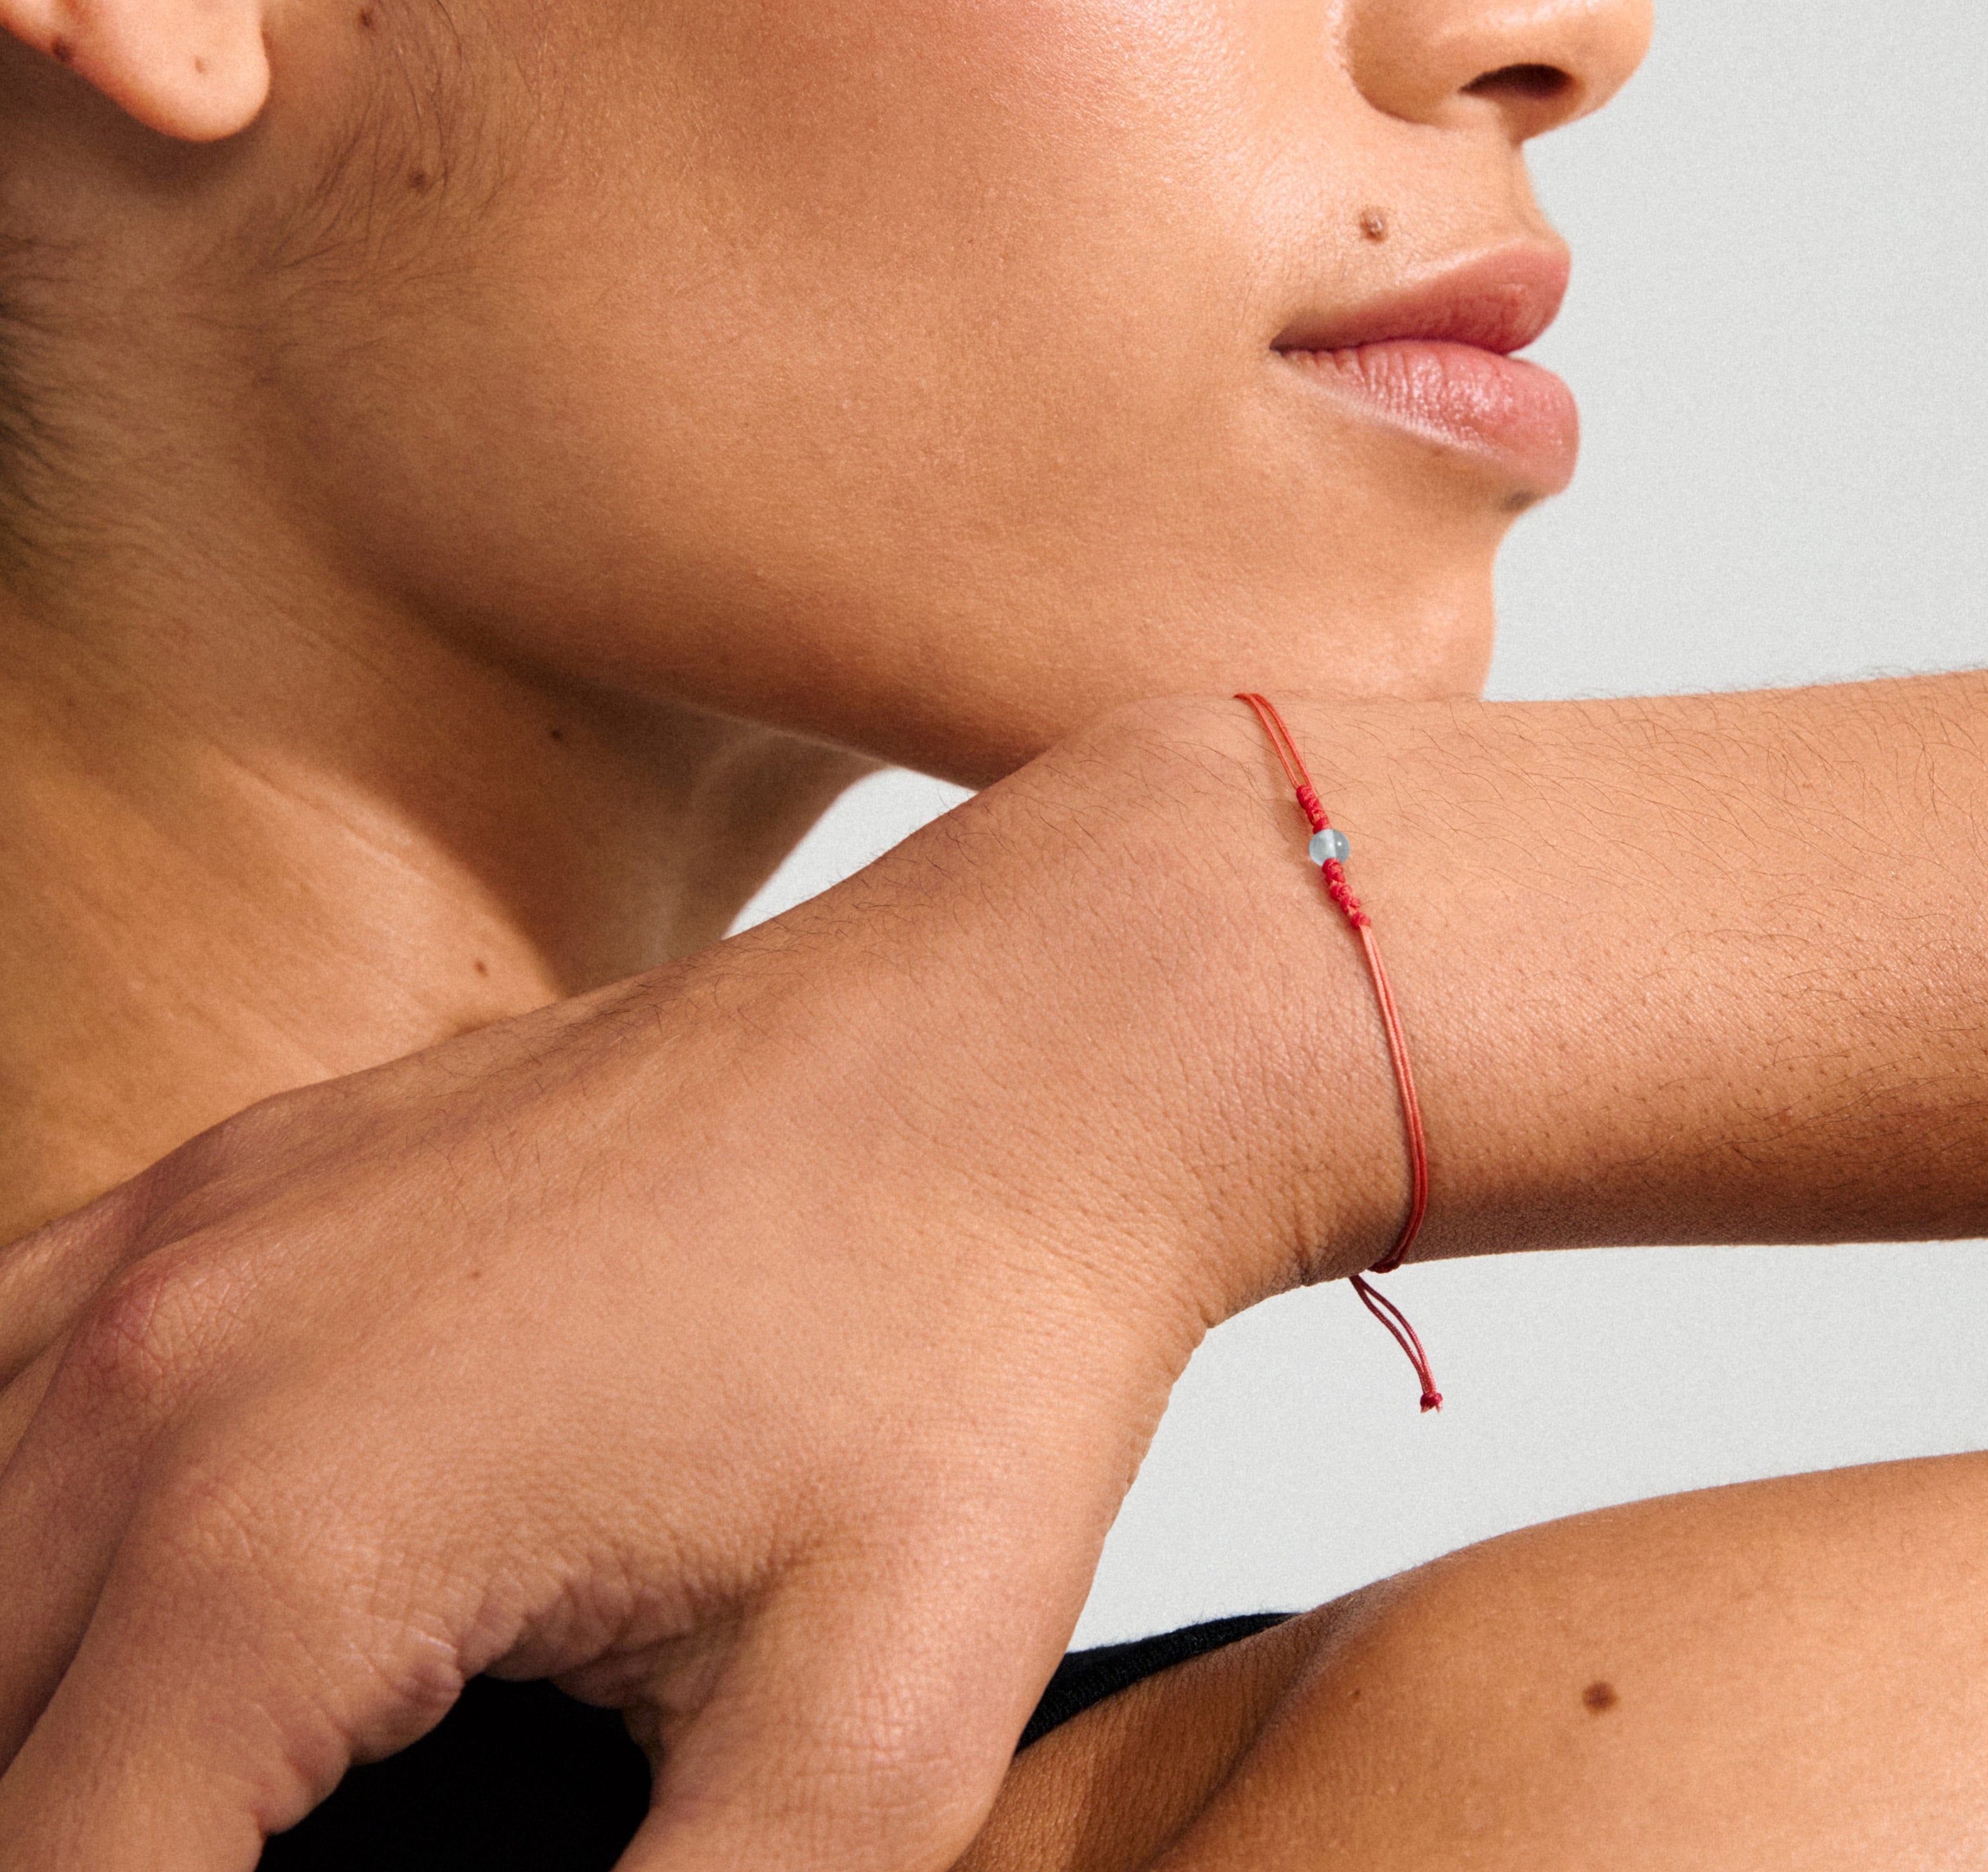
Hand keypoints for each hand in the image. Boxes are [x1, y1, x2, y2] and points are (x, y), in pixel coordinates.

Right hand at [0, 710, 1352, 1868]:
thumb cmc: (978, 1355)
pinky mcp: (248, 1167)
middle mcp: (166, 1371)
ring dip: (48, 1723)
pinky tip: (159, 1619)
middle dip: (86, 1854)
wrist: (1043, 1041)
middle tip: (278, 1850)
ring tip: (210, 1801)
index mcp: (277, 1547)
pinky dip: (34, 1534)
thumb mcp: (861, 1746)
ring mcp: (189, 1236)